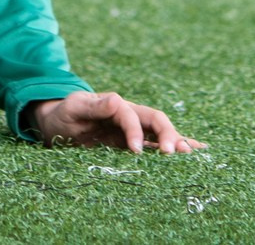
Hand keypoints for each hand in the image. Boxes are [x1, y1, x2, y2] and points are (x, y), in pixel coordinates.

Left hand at [24, 90, 204, 153]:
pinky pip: (157, 146)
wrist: (59, 123)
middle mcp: (130, 116)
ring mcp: (134, 130)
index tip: (135, 150)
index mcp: (115, 105)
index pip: (131, 115)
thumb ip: (94, 105)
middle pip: (155, 120)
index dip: (135, 131)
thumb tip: (117, 101)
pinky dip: (177, 147)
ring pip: (161, 133)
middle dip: (167, 135)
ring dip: (177, 142)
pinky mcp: (134, 145)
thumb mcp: (74, 108)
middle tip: (173, 153)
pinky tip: (195, 152)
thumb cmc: (65, 114)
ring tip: (193, 154)